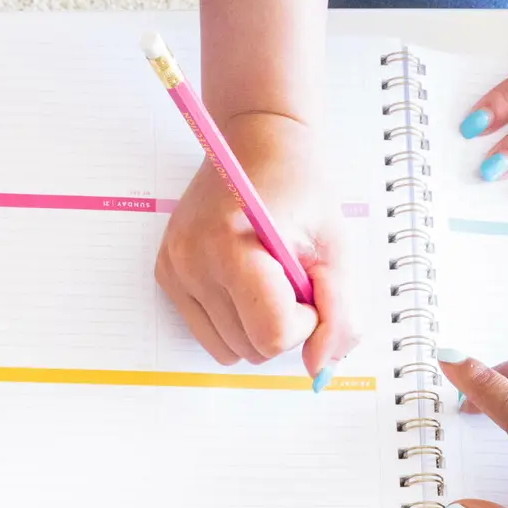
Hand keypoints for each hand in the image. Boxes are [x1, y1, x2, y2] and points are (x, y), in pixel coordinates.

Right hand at [154, 112, 359, 380]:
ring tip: (267, 282)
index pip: (272, 334)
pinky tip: (243, 283)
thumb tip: (318, 365)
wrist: (256, 141)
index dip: (306, 322)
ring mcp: (175, 270)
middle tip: (291, 278)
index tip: (310, 285)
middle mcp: (193, 262)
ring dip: (257, 328)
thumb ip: (340, 312)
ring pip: (229, 350)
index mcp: (233, 247)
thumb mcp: (336, 246)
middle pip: (251, 349)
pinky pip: (209, 334)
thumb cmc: (300, 188)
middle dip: (283, 325)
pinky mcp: (167, 276)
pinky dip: (234, 321)